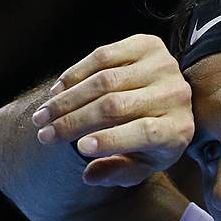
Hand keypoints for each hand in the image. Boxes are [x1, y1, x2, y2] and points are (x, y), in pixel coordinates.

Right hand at [31, 34, 193, 187]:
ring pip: (103, 80)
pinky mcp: (147, 45)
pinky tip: (57, 91)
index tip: (80, 148)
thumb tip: (89, 175)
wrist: (174, 100)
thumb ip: (119, 173)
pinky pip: (102, 56)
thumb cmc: (153, 140)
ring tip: (43, 115)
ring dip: (67, 99)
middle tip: (44, 135)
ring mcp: (163, 66)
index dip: (111, 140)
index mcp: (178, 130)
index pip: (145, 133)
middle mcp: (175, 95)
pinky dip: (75, 74)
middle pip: (116, 106)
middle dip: (74, 121)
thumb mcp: (143, 164)